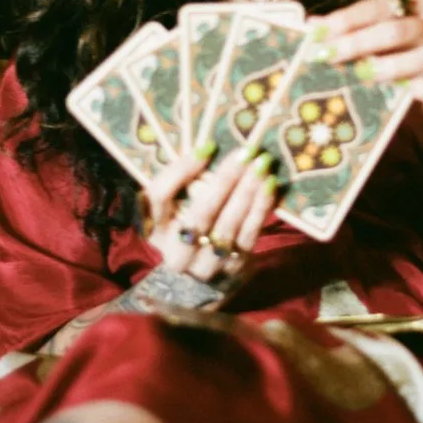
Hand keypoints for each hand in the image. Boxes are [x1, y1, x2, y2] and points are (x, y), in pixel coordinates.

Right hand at [140, 143, 277, 288]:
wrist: (200, 275)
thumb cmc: (186, 224)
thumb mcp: (174, 207)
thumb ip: (184, 182)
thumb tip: (211, 147)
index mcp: (153, 229)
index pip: (159, 196)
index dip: (182, 171)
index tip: (208, 147)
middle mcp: (174, 252)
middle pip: (200, 213)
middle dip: (225, 180)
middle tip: (246, 152)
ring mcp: (203, 265)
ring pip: (227, 225)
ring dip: (247, 191)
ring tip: (262, 165)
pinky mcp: (231, 269)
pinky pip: (248, 235)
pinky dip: (260, 208)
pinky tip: (270, 185)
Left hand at [312, 0, 422, 131]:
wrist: (420, 104)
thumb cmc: (391, 66)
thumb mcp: (368, 47)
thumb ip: (346, 33)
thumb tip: (312, 25)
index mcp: (417, 3)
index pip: (378, 6)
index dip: (347, 19)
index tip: (319, 33)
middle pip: (397, 29)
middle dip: (358, 43)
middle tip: (328, 56)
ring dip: (390, 66)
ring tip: (362, 75)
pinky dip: (422, 90)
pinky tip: (403, 94)